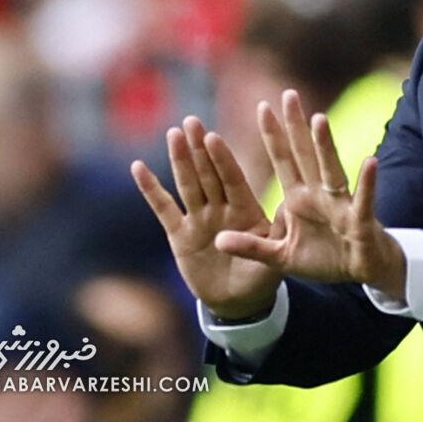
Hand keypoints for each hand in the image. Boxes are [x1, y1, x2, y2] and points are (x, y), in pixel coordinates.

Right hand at [132, 117, 281, 320]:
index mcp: (246, 210)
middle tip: (191, 121)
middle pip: (209, 174)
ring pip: (188, 184)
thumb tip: (284, 215)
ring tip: (173, 133)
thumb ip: (274, 239)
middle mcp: (221, 209)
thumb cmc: (262, 277)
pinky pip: (164, 208)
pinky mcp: (179, 235)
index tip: (214, 137)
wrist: (240, 300)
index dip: (223, 160)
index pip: (233, 180)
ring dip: (180, 160)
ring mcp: (200, 219)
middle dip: (200, 149)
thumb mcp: (275, 258)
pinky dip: (151, 189)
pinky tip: (138, 167)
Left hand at [210, 90, 406, 299]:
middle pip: (305, 155)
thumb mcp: (280, 256)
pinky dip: (367, 182)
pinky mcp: (359, 221)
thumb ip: (251, 247)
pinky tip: (369, 162)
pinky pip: (363, 200)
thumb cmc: (324, 258)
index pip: (284, 161)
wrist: (361, 272)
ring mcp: (340, 205)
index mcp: (299, 199)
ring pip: (331, 169)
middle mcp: (319, 194)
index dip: (273, 136)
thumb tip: (217, 240)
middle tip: (289, 94)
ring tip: (318, 119)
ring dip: (325, 146)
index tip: (263, 107)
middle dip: (296, 126)